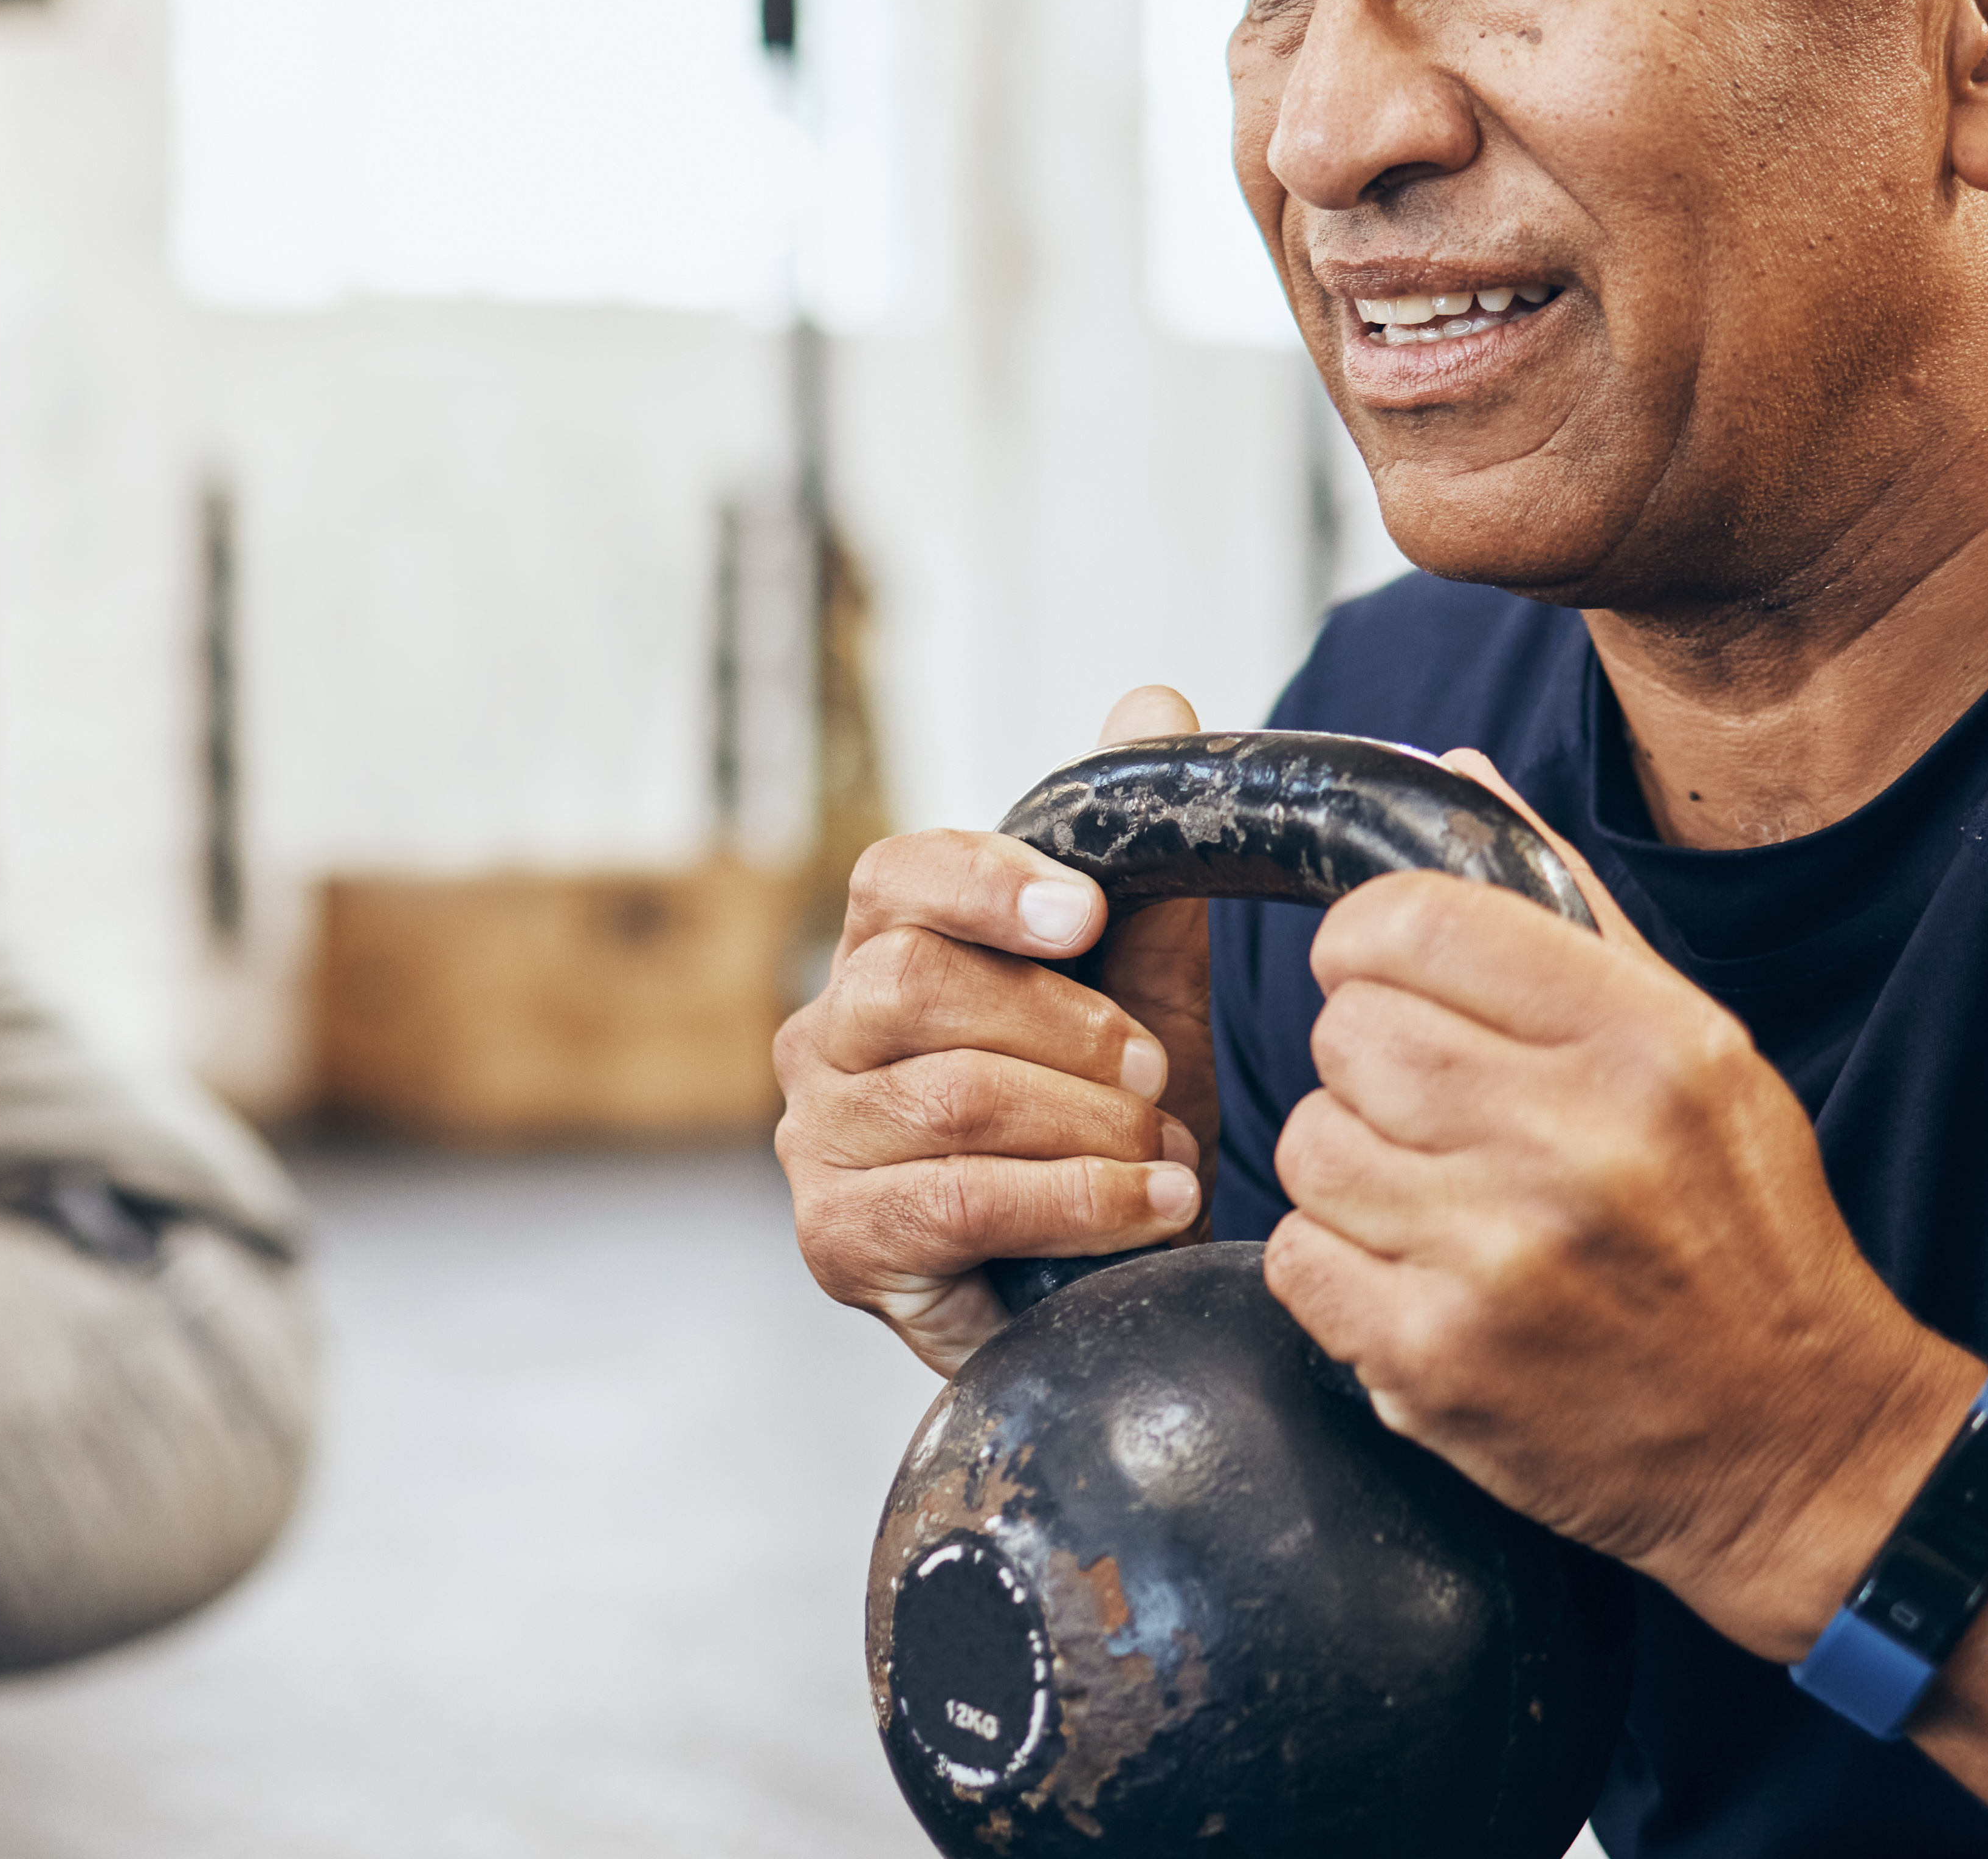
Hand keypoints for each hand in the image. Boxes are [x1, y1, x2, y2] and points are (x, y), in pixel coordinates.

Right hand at [776, 686, 1220, 1376]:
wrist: (1105, 1286)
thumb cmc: (1106, 1135)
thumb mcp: (1143, 1000)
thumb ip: (1142, 874)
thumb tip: (1154, 700)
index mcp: (882, 953)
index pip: (895, 876)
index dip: (986, 881)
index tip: (1081, 912)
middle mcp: (824, 1037)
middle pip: (916, 982)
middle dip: (1065, 1027)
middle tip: (1156, 1075)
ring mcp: (817, 1140)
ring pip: (949, 1094)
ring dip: (1087, 1128)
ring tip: (1170, 1158)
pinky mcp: (836, 1240)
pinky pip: (954, 1199)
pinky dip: (1074, 1201)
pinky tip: (1149, 1208)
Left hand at [1264, 751, 1982, 1657]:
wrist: (1802, 1445)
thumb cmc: (1742, 1232)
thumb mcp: (1696, 1047)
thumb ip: (1566, 909)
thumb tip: (1454, 772)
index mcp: (1645, 1042)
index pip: (1413, 922)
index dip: (1368, 944)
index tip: (1383, 976)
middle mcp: (1574, 1141)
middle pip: (1347, 1034)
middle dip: (1367, 1064)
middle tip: (1431, 1112)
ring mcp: (1500, 1258)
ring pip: (1310, 1143)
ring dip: (1350, 1169)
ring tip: (1437, 1202)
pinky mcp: (1439, 1362)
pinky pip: (1300, 1259)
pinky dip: (1337, 1268)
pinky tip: (1417, 1279)